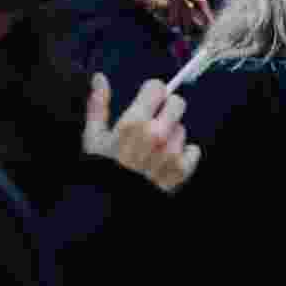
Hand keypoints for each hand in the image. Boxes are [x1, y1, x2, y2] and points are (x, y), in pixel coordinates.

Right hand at [83, 73, 201, 191]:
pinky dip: (184, 155)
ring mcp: (171, 153)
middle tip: (155, 123)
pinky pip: (193, 150)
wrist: (109, 207)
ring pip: (182, 129)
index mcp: (133, 123)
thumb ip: (98, 105)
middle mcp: (156, 135)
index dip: (152, 93)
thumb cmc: (100, 171)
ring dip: (172, 136)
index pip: (158, 87)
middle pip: (178, 103)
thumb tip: (100, 78)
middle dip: (167, 109)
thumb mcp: (92, 137)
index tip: (148, 101)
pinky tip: (166, 162)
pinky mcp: (182, 170)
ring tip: (154, 150)